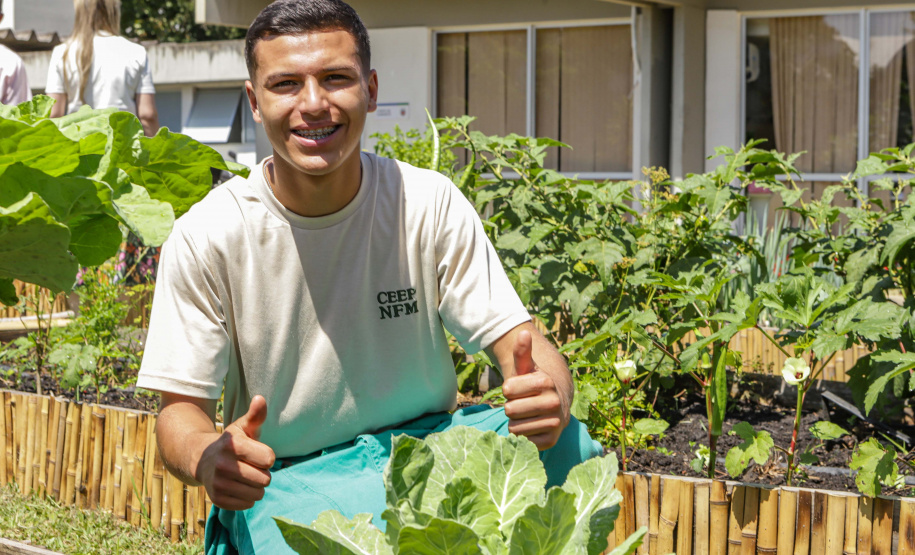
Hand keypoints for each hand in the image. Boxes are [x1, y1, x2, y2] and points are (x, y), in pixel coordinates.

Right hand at [196, 395, 275, 509]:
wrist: (201, 459)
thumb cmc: (231, 442)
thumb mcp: (243, 427)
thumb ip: (256, 415)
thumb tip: (260, 399)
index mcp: (234, 446)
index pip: (269, 459)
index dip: (267, 457)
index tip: (256, 453)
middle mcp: (224, 465)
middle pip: (265, 479)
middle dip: (263, 473)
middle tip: (250, 466)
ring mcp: (219, 484)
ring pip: (258, 494)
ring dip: (256, 486)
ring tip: (244, 476)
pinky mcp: (217, 499)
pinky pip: (248, 504)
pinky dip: (247, 497)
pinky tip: (237, 486)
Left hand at [501, 330, 567, 449]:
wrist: (554, 407)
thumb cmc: (533, 386)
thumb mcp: (526, 369)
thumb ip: (522, 353)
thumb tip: (523, 332)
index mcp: (546, 381)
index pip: (507, 389)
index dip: (508, 390)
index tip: (519, 389)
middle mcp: (554, 402)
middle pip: (509, 409)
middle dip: (511, 408)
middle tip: (523, 404)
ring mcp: (555, 422)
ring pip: (514, 427)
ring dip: (516, 423)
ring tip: (527, 416)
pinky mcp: (551, 440)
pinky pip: (522, 441)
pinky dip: (523, 437)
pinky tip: (532, 428)